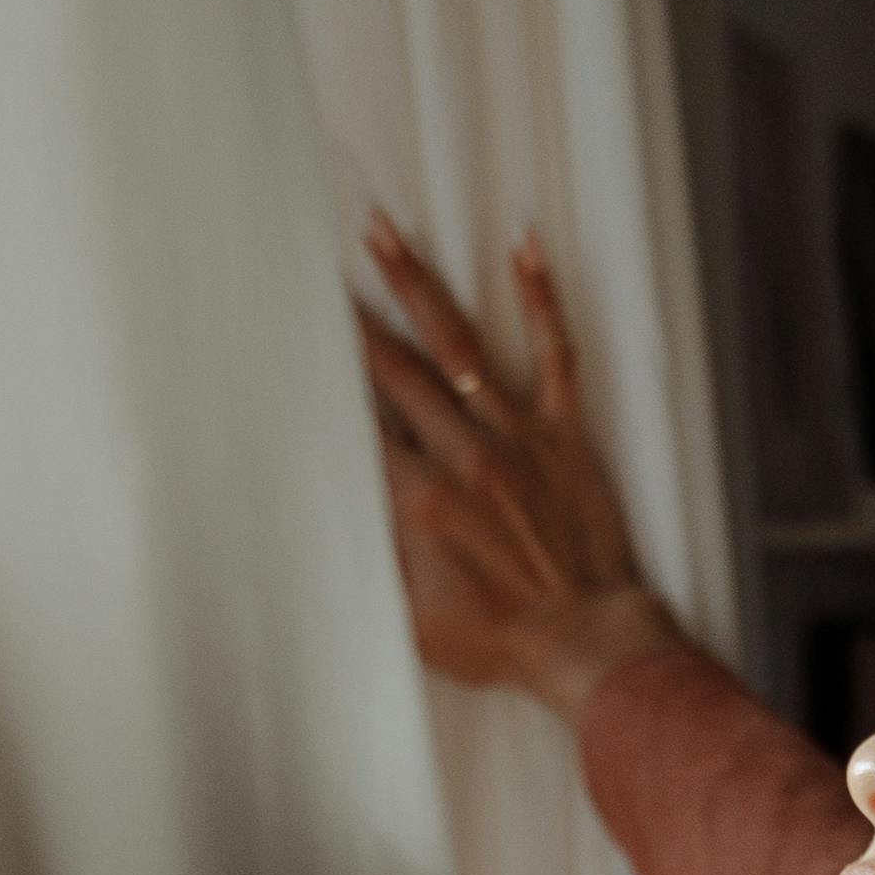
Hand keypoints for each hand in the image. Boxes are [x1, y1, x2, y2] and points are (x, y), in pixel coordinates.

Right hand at [354, 214, 691, 715]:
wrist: (585, 642)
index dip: (321, 371)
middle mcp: (462, 454)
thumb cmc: (494, 640)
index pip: (357, 418)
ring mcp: (517, 437)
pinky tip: (524, 244)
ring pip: (458, 344)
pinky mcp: (564, 434)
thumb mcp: (408, 614)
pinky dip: (540, 297)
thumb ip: (375, 551)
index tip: (290, 328)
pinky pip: (553, 353)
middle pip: (395, 367)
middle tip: (316, 261)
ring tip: (384, 232)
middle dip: (352, 311)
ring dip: (416, 283)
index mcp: (418, 500)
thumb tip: (344, 500)